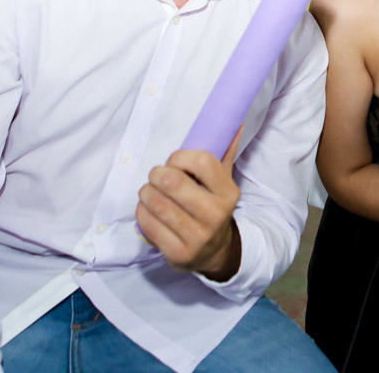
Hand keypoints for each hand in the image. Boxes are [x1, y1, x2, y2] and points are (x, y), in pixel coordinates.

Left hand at [137, 130, 242, 279]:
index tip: (173, 163)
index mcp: (228, 193)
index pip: (200, 161)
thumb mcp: (222, 182)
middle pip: (172, 181)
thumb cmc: (212, 207)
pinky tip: (149, 211)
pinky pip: (147, 223)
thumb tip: (237, 124)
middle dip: (156, 174)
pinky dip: (142, 212)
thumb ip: (225, 153)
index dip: (179, 158)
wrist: (215, 252)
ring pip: (156, 203)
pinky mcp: (178, 254)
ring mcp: (197, 237)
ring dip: (145, 192)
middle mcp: (215, 215)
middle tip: (156, 177)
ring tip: (149, 192)